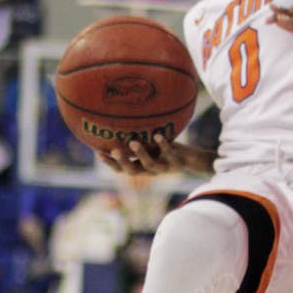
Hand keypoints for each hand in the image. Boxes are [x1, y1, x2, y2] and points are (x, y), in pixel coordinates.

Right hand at [97, 136, 214, 176]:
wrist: (194, 160)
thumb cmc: (169, 150)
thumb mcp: (152, 144)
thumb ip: (139, 138)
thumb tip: (122, 121)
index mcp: (142, 167)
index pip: (122, 169)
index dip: (110, 163)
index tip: (97, 152)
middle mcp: (151, 170)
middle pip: (132, 171)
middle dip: (121, 162)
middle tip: (112, 151)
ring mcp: (164, 167)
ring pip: (150, 165)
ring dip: (140, 155)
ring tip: (133, 142)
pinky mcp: (177, 162)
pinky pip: (169, 153)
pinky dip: (164, 145)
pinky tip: (158, 135)